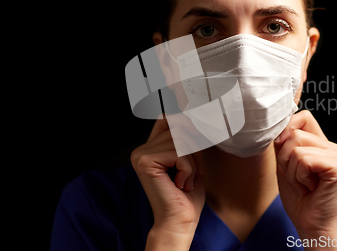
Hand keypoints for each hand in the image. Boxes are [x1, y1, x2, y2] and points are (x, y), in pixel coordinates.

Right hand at [131, 114, 204, 249]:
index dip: (183, 119)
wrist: (180, 221)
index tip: (195, 126)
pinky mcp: (146, 162)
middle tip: (190, 173)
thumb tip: (193, 115)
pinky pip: (179, 153)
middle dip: (194, 150)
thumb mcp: (191, 160)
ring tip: (185, 180)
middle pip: (178, 128)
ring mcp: (141, 155)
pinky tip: (180, 184)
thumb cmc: (187, 196)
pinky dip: (188, 169)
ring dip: (192, 162)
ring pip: (181, 140)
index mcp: (150, 148)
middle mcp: (142, 149)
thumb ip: (188, 139)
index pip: (168, 118)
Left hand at [274, 110, 336, 245]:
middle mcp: (332, 147)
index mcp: (321, 144)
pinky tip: (309, 188)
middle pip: (295, 133)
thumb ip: (283, 144)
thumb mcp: (285, 165)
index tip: (283, 150)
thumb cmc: (299, 198)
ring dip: (292, 171)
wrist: (311, 225)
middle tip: (296, 178)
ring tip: (303, 184)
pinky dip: (299, 177)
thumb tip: (278, 126)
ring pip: (297, 147)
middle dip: (285, 158)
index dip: (287, 129)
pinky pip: (305, 160)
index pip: (303, 117)